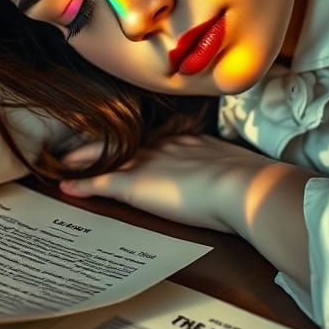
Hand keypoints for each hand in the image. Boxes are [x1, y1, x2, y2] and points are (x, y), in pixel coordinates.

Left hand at [59, 134, 284, 234]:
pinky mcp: (136, 184)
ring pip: (109, 157)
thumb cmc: (254, 185)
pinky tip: (66, 189)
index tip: (131, 142)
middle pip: (130, 142)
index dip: (142, 142)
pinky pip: (101, 182)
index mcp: (193, 143)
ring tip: (65, 162)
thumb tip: (264, 185)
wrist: (244, 187)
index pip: (160, 139)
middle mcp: (167, 147)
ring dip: (85, 160)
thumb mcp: (248, 172)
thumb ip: (244, 176)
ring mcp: (150, 163)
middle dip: (107, 143)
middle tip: (85, 145)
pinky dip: (83, 185)